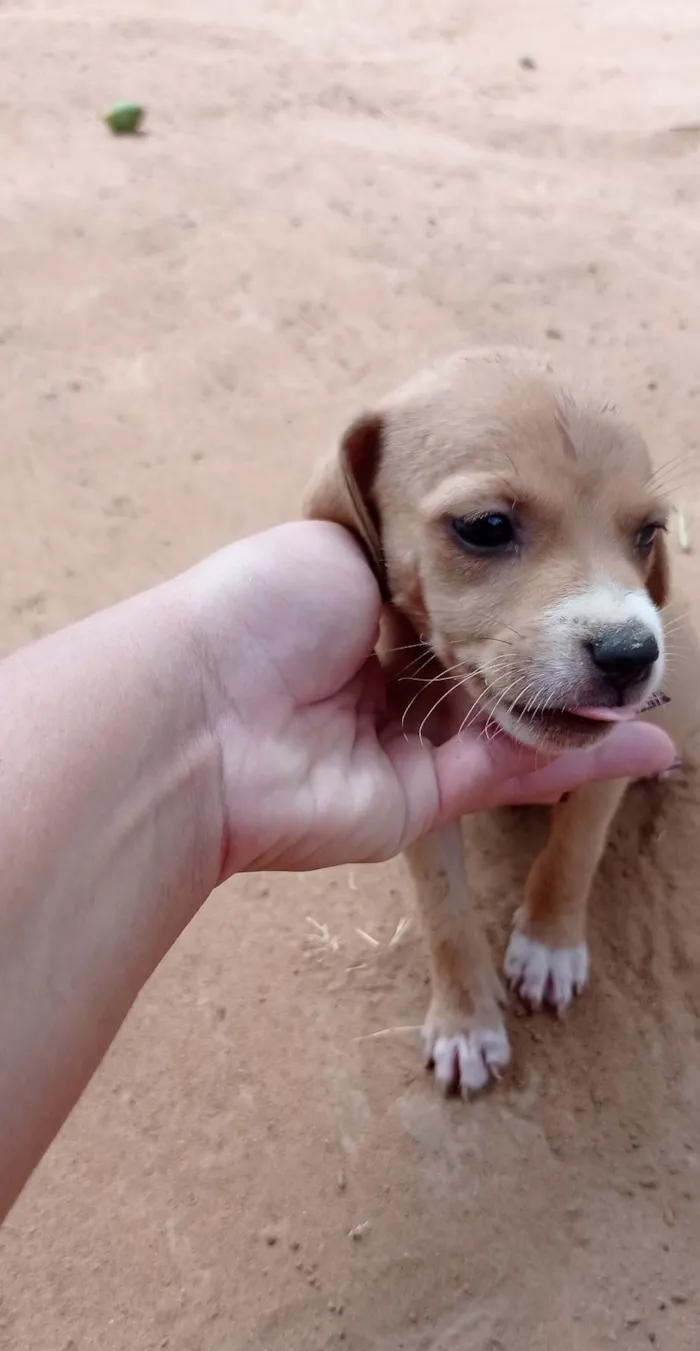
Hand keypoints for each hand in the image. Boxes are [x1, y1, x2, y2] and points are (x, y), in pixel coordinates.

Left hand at [183, 522, 675, 874]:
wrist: (203, 712)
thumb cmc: (258, 609)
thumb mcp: (344, 542)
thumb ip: (421, 558)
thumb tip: (470, 542)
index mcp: (360, 612)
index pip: (460, 608)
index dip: (519, 598)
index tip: (577, 581)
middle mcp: (382, 684)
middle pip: (488, 672)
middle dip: (556, 660)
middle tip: (621, 642)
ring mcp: (403, 749)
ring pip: (511, 729)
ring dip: (582, 713)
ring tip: (648, 685)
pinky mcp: (420, 803)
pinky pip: (509, 776)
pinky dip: (577, 761)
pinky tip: (644, 742)